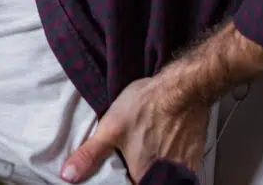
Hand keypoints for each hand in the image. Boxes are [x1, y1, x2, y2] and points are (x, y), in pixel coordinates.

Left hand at [61, 76, 210, 182]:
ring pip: (166, 174)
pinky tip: (165, 143)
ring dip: (157, 166)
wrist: (183, 87)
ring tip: (149, 150)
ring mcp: (184, 166)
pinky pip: (182, 165)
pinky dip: (172, 158)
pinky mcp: (194, 155)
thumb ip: (90, 154)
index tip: (121, 171)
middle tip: (133, 159)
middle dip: (140, 173)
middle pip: (149, 181)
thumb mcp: (111, 128)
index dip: (125, 181)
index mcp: (142, 174)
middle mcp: (166, 175)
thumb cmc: (146, 106)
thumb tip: (68, 176)